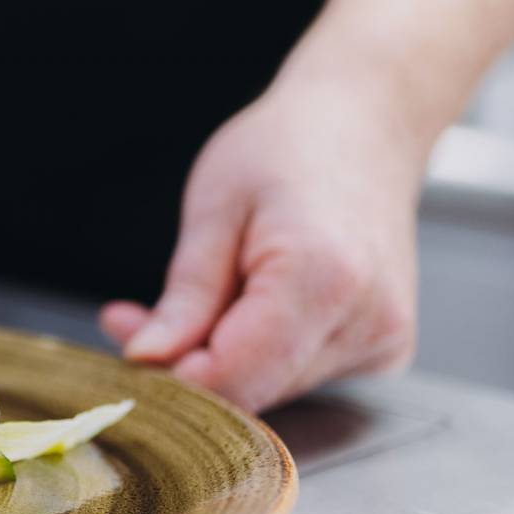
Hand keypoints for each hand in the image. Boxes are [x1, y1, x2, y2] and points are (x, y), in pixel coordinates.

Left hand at [100, 77, 420, 412]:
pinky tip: (248, 303)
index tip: (128, 343)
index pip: (233, 379)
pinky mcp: (386, 349)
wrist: (368, 122)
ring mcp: (383, 342)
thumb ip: (184, 298)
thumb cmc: (289, 147)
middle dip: (186, 365)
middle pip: (252, 392)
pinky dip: (258, 352)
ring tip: (196, 295)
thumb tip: (146, 361)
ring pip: (272, 390)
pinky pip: (298, 373)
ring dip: (220, 359)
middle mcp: (367, 322)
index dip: (171, 377)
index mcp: (324, 279)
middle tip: (133, 318)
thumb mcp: (214, 209)